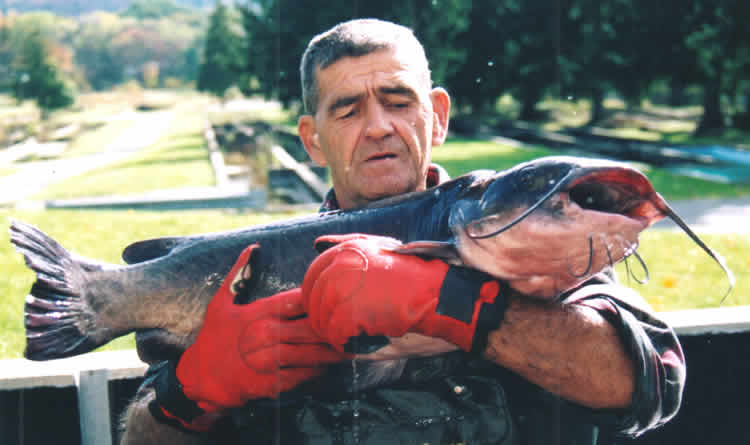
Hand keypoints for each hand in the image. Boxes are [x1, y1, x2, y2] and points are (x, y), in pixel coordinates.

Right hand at [152, 245, 349, 430]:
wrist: (197, 378)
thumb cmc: (212, 337)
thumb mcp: (220, 302)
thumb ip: (239, 274)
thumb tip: (252, 247)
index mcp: (258, 312)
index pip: (297, 301)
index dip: (319, 300)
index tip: (336, 297)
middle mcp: (265, 334)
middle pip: (310, 328)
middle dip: (333, 327)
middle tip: (354, 326)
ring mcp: (267, 360)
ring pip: (310, 354)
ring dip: (331, 352)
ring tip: (349, 349)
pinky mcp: (268, 384)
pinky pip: (300, 376)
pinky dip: (316, 371)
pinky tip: (327, 367)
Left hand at [301, 234, 508, 354]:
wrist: (447, 297)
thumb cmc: (418, 280)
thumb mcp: (382, 251)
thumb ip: (348, 247)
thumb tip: (317, 242)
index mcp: (349, 250)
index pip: (313, 274)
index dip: (318, 296)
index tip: (332, 309)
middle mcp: (342, 264)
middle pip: (312, 298)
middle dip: (324, 316)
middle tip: (347, 326)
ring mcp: (345, 287)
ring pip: (321, 319)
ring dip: (337, 332)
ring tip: (361, 333)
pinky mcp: (352, 311)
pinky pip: (334, 335)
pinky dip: (348, 344)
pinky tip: (368, 339)